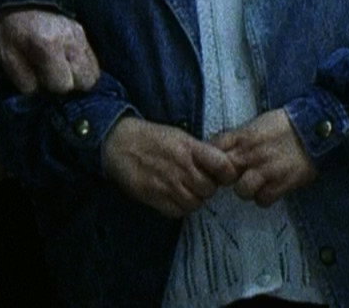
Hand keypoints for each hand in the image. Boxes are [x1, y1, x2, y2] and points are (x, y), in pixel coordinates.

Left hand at [0, 8, 99, 94]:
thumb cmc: (10, 28)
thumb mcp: (6, 54)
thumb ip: (21, 78)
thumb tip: (37, 92)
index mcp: (48, 47)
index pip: (63, 84)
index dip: (51, 88)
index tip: (39, 80)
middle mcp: (71, 43)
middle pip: (86, 81)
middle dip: (71, 85)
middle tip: (54, 79)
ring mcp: (81, 37)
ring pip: (94, 72)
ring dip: (80, 78)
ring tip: (63, 74)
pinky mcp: (84, 34)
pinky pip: (94, 60)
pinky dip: (84, 68)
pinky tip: (69, 66)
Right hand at [101, 116, 238, 218]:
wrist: (120, 143)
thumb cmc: (153, 138)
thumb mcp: (181, 136)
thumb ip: (200, 151)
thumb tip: (222, 165)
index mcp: (190, 148)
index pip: (223, 166)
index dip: (228, 173)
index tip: (224, 175)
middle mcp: (181, 167)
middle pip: (209, 189)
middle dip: (208, 188)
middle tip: (201, 182)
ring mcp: (167, 184)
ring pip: (194, 203)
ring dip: (194, 199)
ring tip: (187, 190)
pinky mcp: (153, 197)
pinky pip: (176, 211)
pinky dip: (179, 207)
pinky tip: (175, 197)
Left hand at [211, 109, 316, 206]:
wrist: (314, 128)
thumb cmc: (284, 125)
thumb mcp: (256, 124)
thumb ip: (237, 138)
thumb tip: (217, 149)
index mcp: (242, 137)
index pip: (212, 150)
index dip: (210, 160)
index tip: (216, 165)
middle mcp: (250, 154)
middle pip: (223, 175)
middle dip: (226, 179)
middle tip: (237, 177)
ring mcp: (266, 170)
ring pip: (242, 191)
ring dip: (248, 190)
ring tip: (258, 183)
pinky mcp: (281, 183)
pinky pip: (263, 200)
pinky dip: (266, 196)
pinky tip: (272, 187)